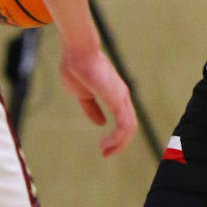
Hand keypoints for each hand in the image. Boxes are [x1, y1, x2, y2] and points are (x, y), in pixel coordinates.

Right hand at [57, 40, 136, 157]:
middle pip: (129, 126)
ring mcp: (122, 97)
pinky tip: (106, 144)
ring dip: (119, 144)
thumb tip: (100, 124)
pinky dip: (118, 138)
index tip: (104, 148)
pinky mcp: (117, 99)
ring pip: (129, 128)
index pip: (124, 120)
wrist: (77, 52)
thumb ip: (92, 109)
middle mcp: (122, 96)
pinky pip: (124, 125)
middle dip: (120, 144)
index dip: (117, 136)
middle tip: (105, 154)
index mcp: (115, 94)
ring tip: (105, 152)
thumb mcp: (82, 94)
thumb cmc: (77, 67)